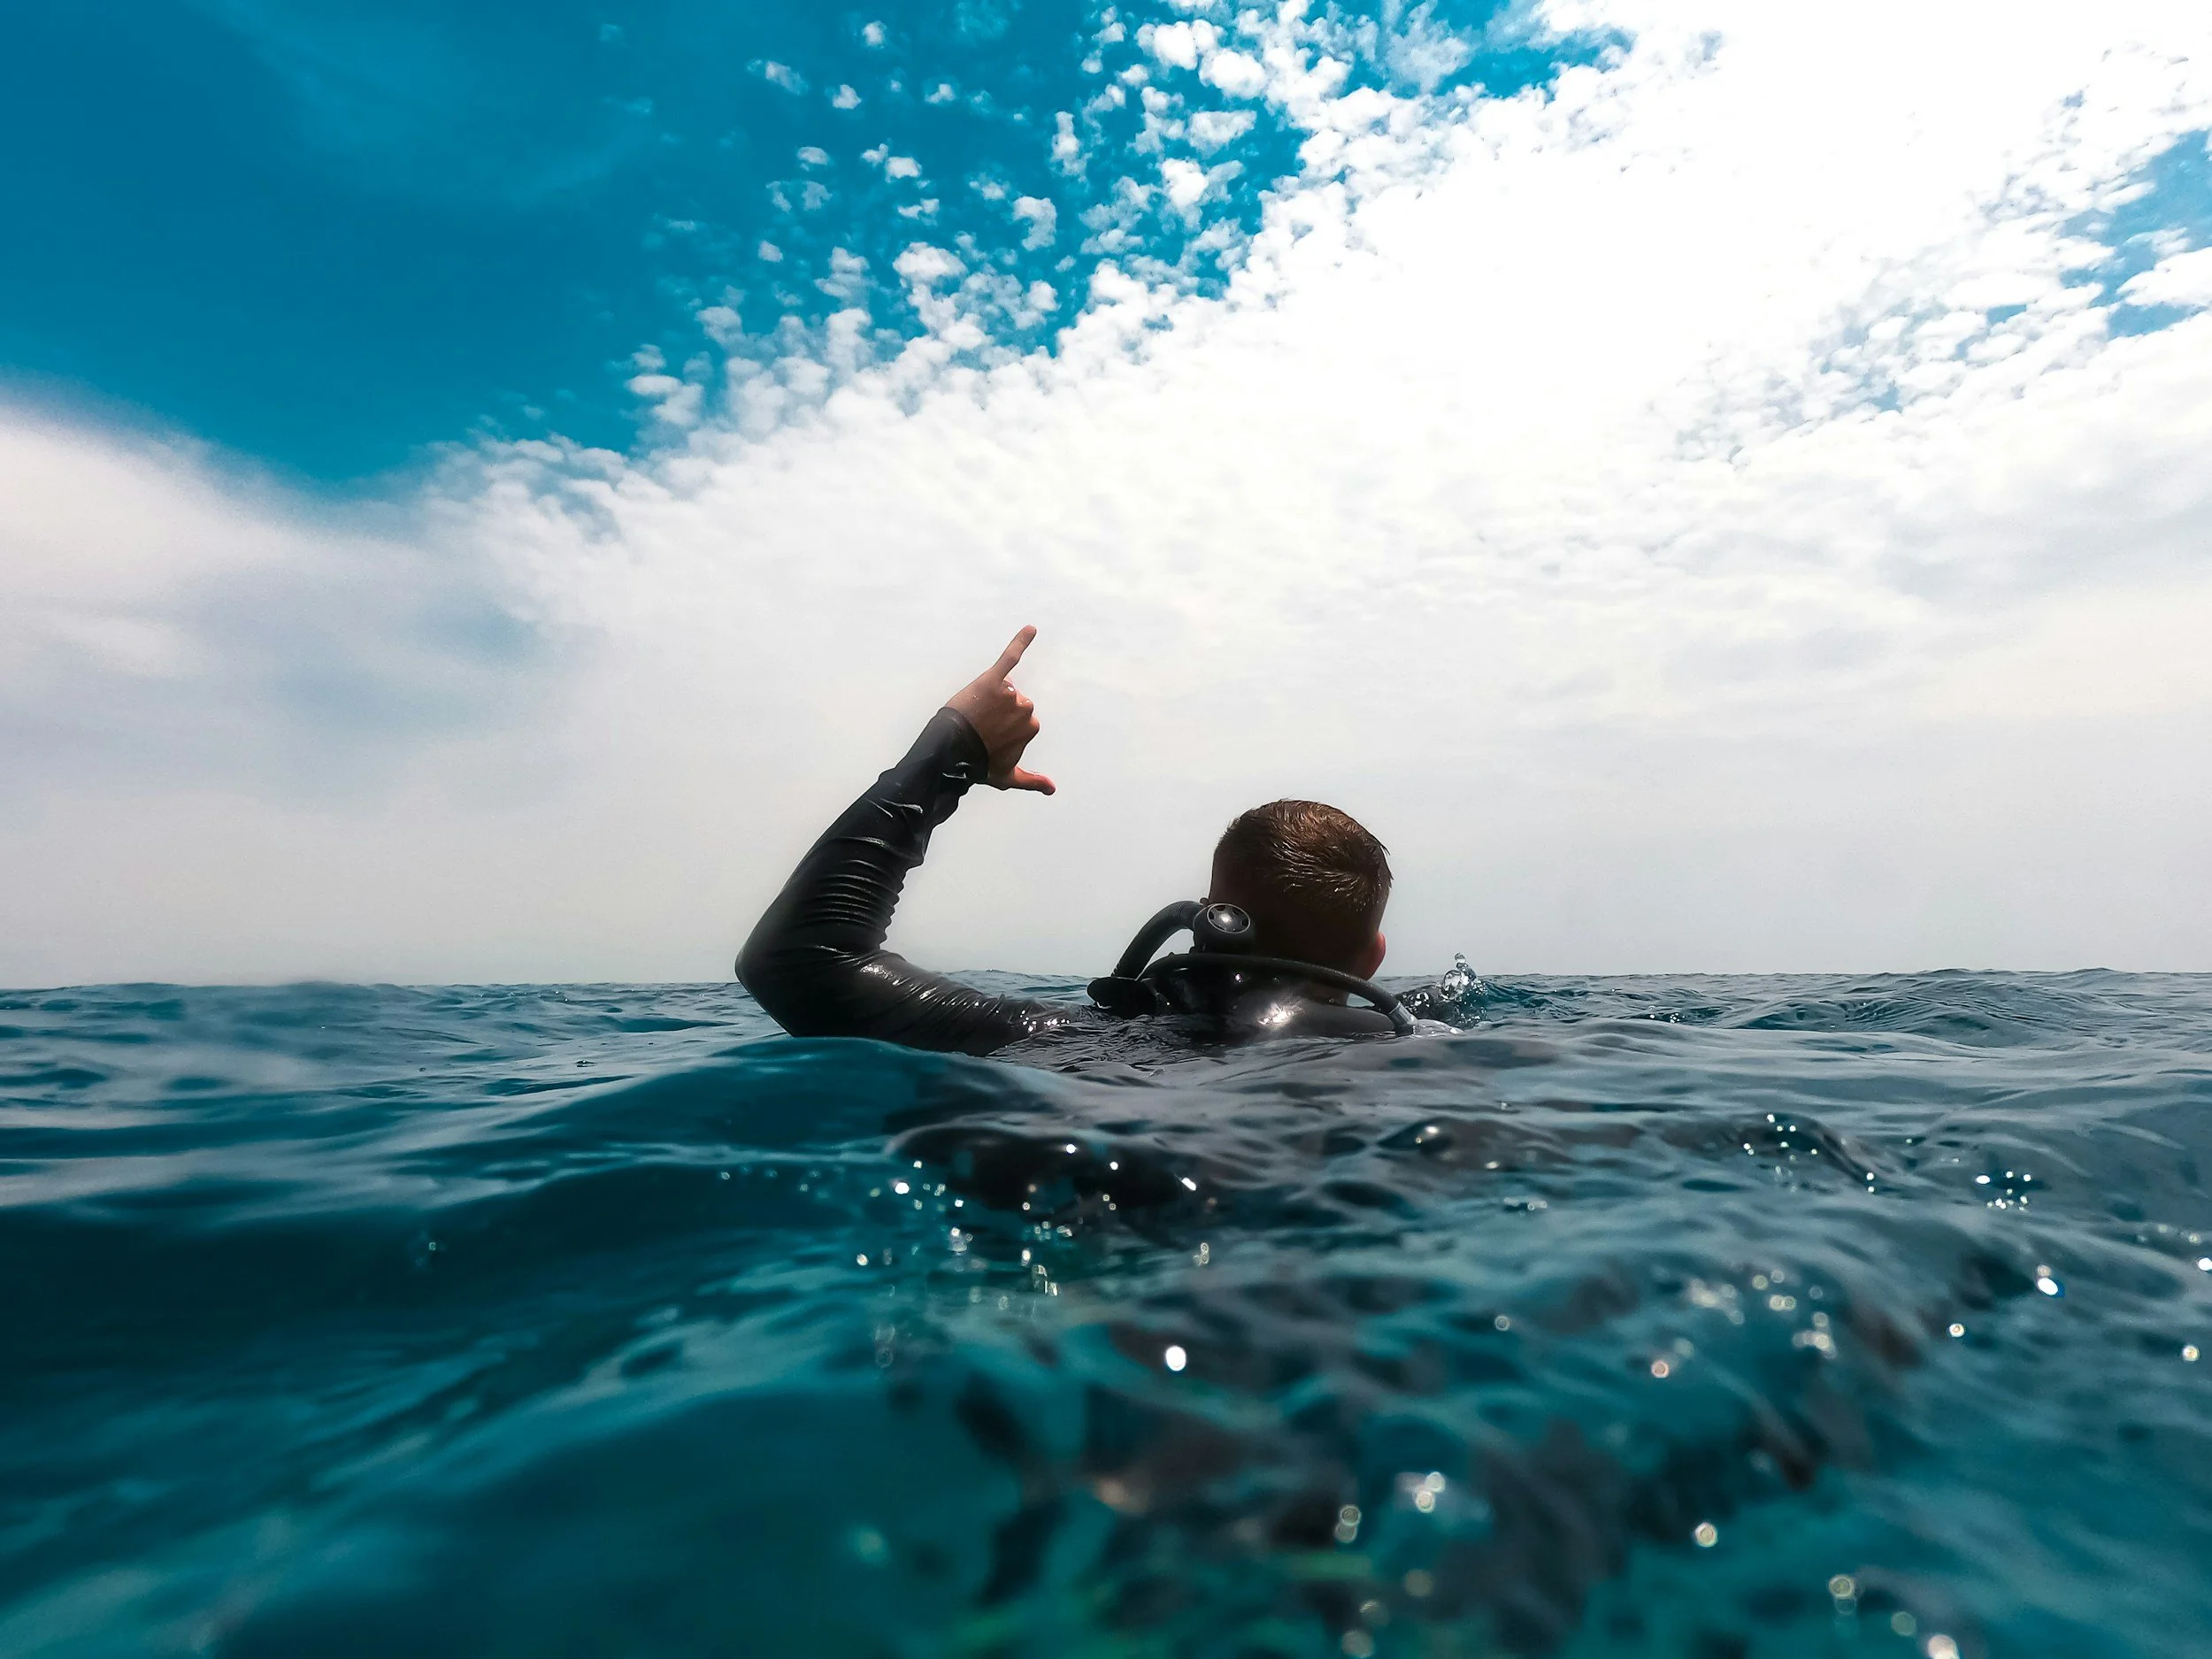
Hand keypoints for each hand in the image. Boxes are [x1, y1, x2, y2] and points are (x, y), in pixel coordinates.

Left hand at [945, 626, 1055, 793]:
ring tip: (975, 714)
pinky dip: (1021, 641)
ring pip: (1004, 688)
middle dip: (998, 711)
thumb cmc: (980, 765)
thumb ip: (1033, 781)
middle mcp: (1025, 707)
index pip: (1020, 717)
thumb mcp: (1008, 777)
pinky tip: (1031, 629)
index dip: (1003, 726)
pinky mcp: (994, 679)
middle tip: (980, 726)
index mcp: (1032, 725)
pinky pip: (1010, 657)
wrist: (953, 752)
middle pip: (1014, 701)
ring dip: (991, 697)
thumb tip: (1053, 789)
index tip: (990, 737)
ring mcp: (1010, 693)